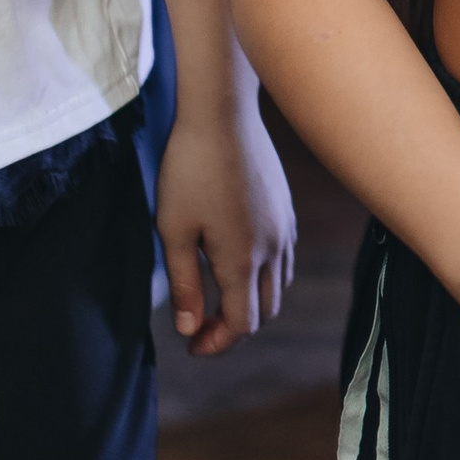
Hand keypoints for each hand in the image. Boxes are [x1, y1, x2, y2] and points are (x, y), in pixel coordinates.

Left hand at [153, 100, 298, 352]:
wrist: (222, 114)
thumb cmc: (189, 169)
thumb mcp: (173, 230)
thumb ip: (184, 284)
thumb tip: (189, 329)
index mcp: (241, 260)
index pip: (241, 324)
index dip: (216, 344)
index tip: (191, 346)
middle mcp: (272, 249)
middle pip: (263, 312)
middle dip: (232, 328)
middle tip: (199, 327)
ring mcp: (284, 228)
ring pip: (277, 286)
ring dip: (251, 302)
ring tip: (218, 297)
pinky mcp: (285, 209)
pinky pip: (283, 258)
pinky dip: (265, 275)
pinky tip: (240, 261)